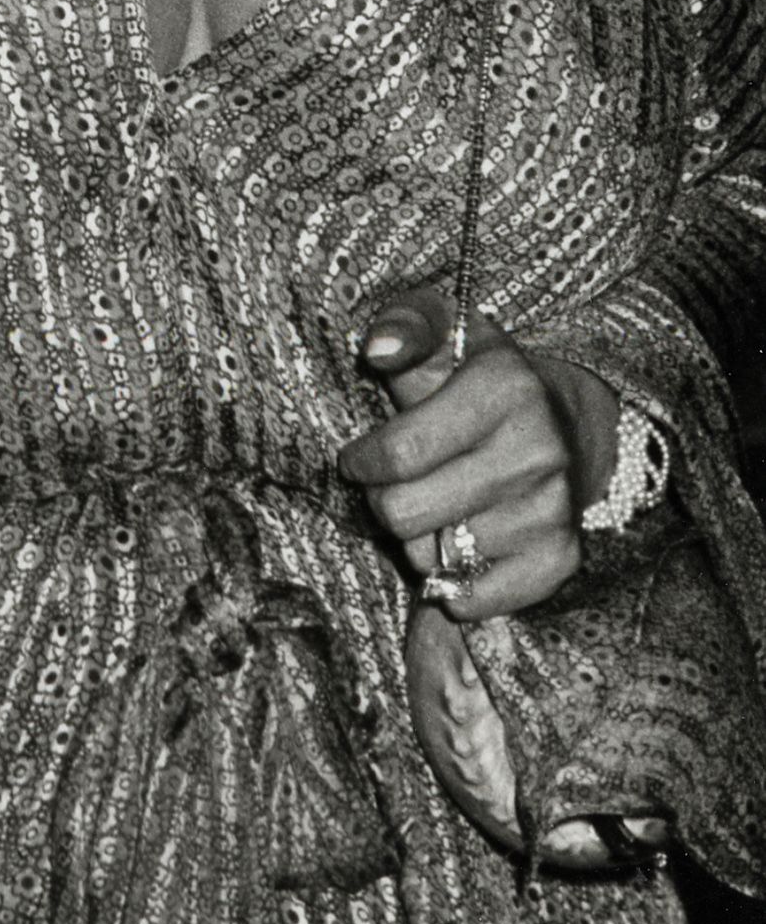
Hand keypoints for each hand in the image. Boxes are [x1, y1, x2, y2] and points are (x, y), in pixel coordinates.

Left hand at [335, 282, 617, 620]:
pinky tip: (453, 551)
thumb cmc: (476, 373)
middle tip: (390, 486)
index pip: (400, 452)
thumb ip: (403, 325)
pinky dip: (452, 587)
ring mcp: (553, 510)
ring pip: (435, 558)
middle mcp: (538, 452)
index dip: (362, 462)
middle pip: (407, 512)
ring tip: (429, 507)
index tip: (358, 459)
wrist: (566, 420)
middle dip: (381, 501)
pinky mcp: (560, 559)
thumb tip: (377, 350)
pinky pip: (479, 599)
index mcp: (505, 389)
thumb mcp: (443, 327)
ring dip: (416, 539)